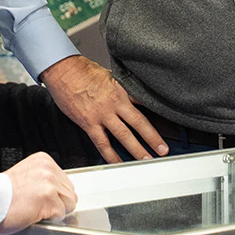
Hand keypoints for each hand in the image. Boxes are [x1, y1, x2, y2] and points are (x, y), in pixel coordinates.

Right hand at [0, 152, 77, 233]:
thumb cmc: (1, 194)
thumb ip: (43, 180)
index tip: (40, 198)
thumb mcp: (26, 176)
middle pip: (70, 193)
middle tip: (36, 205)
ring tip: (35, 209)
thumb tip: (59, 193)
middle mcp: (48, 169)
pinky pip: (60, 215)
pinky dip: (49, 219)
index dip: (55, 195)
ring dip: (54, 211)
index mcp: (43, 161)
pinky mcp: (48, 199)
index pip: (65, 182)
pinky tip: (34, 214)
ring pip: (69, 204)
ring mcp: (49, 183)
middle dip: (57, 203)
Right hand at [41, 55, 168, 162]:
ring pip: (123, 135)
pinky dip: (111, 155)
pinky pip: (102, 143)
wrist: (63, 71)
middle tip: (163, 150)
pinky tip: (118, 162)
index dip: (159, 115)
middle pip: (139, 123)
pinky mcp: (89, 123)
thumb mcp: (109, 75)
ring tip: (147, 159)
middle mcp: (115, 103)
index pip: (145, 103)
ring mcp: (102, 114)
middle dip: (153, 138)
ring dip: (136, 149)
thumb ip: (122, 88)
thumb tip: (134, 95)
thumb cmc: (83, 71)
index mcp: (122, 90)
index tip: (171, 126)